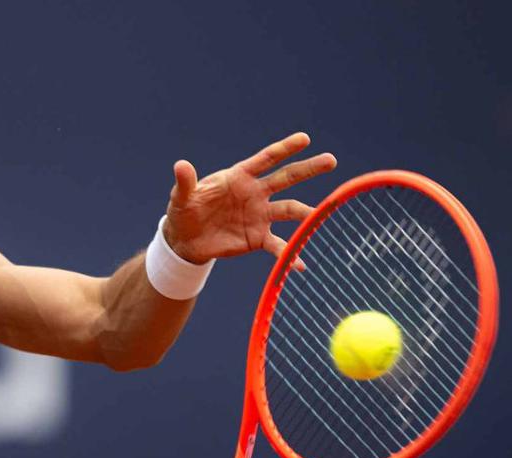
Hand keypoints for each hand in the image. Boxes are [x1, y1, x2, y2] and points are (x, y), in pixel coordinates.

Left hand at [163, 132, 336, 266]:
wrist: (185, 240)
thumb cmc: (185, 211)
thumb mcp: (181, 196)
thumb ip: (185, 182)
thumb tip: (181, 165)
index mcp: (239, 177)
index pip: (265, 159)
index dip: (284, 149)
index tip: (304, 138)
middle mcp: (255, 193)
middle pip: (286, 178)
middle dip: (308, 169)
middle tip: (331, 160)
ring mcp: (260, 215)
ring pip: (289, 210)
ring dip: (306, 213)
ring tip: (321, 213)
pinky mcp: (258, 238)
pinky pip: (278, 245)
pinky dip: (290, 254)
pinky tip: (301, 264)